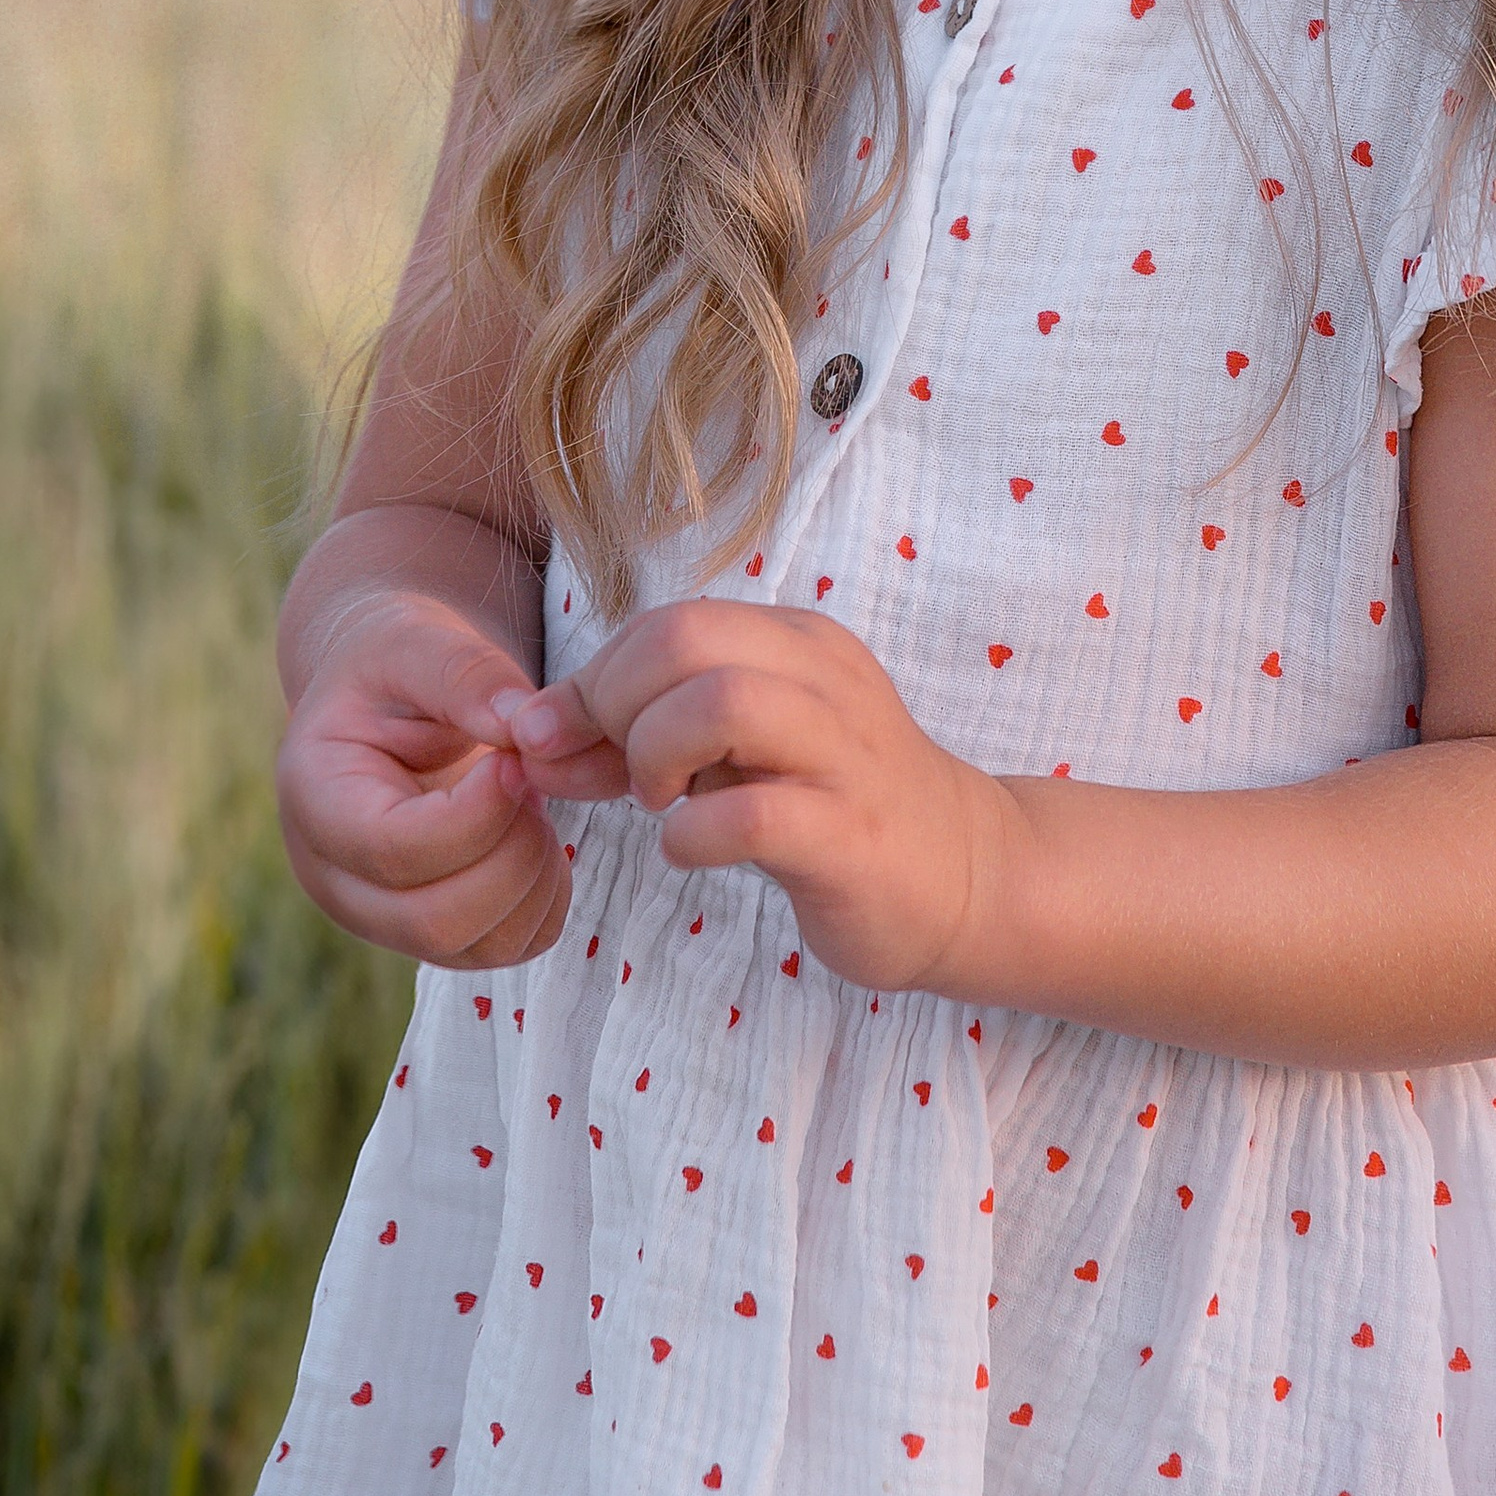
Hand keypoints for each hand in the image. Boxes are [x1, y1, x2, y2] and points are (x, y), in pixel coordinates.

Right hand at [276, 586, 622, 968]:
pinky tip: (535, 832)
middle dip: (511, 853)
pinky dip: (545, 899)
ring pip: (477, 946)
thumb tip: (522, 725)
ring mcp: (382, 917)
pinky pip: (507, 947)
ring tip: (531, 800)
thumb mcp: (417, 640)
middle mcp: (336, 878)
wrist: (390, 694)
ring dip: (533, 876)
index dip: (475, 816)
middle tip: (530, 779)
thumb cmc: (396, 662)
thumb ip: (466, 674)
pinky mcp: (434, 932)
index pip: (394, 850)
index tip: (514, 760)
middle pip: (434, 920)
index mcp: (316, 800)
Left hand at [500, 601, 1014, 996]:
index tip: (571, 745)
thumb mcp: (737, 752)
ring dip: (656, 755)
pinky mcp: (853, 835)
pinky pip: (754, 814)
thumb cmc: (830, 804)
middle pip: (683, 639)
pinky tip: (693, 850)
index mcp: (796, 644)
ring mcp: (845, 754)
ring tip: (660, 801)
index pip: (667, 621)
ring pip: (721, 703)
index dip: (595, 680)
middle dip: (616, 705)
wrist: (964, 874)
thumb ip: (641, 733)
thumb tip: (531, 735)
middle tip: (625, 772)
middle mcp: (825, 680)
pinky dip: (693, 834)